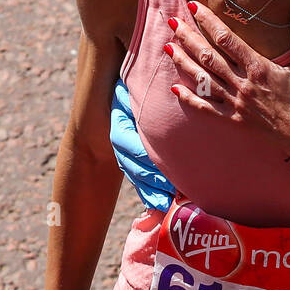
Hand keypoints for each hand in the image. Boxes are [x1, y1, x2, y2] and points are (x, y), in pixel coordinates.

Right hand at [111, 78, 174, 209]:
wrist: (133, 91)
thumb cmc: (144, 84)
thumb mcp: (140, 84)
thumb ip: (147, 90)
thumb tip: (168, 87)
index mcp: (119, 118)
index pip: (126, 140)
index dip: (141, 154)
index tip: (160, 163)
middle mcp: (119, 137)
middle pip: (130, 163)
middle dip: (149, 178)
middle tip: (169, 190)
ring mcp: (125, 151)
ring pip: (134, 175)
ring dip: (149, 191)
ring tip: (165, 203)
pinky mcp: (134, 161)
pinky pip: (139, 180)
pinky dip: (148, 193)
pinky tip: (160, 205)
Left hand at [166, 1, 289, 157]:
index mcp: (259, 68)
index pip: (227, 40)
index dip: (208, 22)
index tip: (194, 7)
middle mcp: (243, 84)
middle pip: (209, 57)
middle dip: (188, 38)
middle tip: (172, 23)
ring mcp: (236, 103)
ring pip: (203, 79)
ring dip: (184, 63)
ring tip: (168, 47)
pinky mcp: (234, 120)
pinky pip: (207, 109)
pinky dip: (190, 99)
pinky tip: (175, 89)